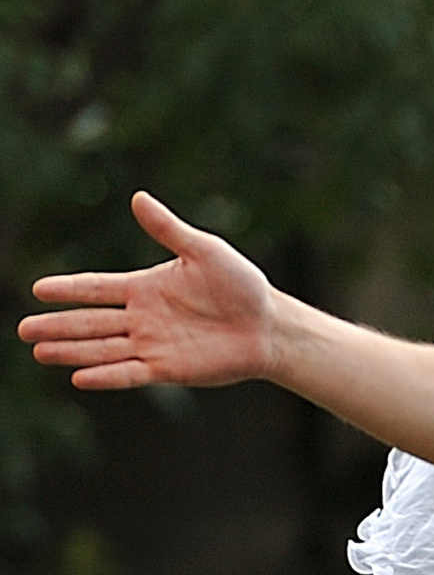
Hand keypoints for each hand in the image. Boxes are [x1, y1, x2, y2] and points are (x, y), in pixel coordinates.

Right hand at [19, 192, 277, 390]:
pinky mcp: (168, 369)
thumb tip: (138, 197)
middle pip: (90, 322)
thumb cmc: (240, 284)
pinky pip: (130, 373)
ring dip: (71, 351)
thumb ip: (168, 229)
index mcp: (144, 287)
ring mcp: (152, 345)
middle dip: (57, 325)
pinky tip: (79, 377)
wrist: (268, 325)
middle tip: (23, 329)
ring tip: (39, 352)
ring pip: (102, 349)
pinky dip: (106, 375)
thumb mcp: (204, 250)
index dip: (69, 289)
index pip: (97, 288)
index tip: (39, 289)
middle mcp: (142, 318)